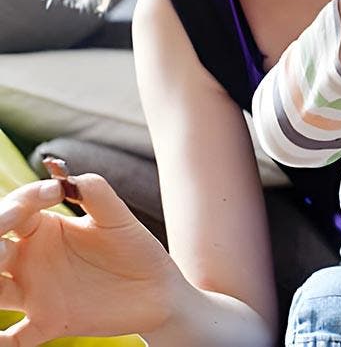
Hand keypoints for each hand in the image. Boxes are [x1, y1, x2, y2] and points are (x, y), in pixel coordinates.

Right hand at [0, 175, 182, 345]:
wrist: (158, 290)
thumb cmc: (135, 248)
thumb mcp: (118, 218)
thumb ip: (96, 192)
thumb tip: (66, 178)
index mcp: (44, 229)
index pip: (16, 209)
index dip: (24, 199)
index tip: (54, 192)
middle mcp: (31, 260)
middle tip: (1, 239)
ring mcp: (35, 293)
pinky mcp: (47, 323)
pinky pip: (13, 339)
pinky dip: (0, 342)